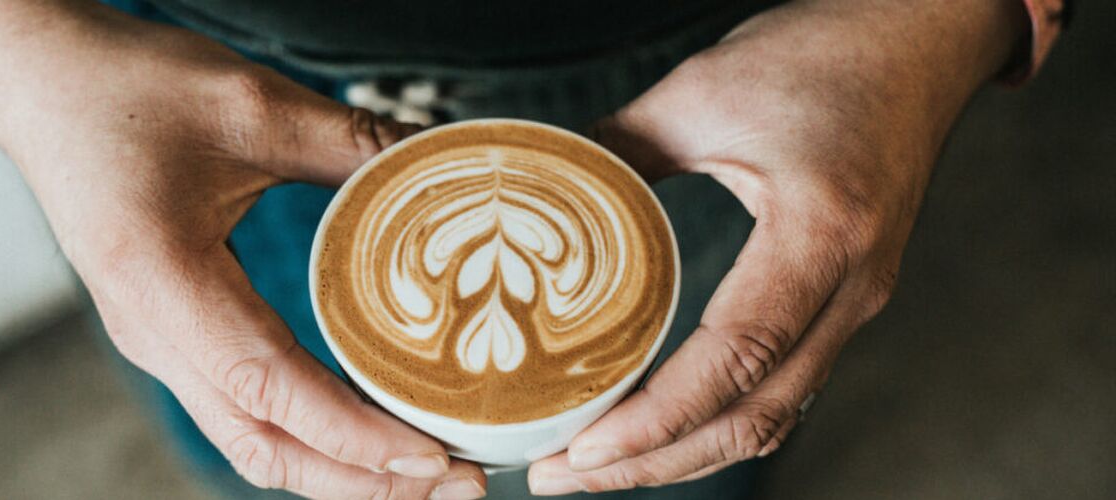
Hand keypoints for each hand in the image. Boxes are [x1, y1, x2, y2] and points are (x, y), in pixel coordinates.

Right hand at [0, 2, 483, 497]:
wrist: (41, 87)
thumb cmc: (127, 89)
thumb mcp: (250, 103)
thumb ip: (349, 142)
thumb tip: (442, 164)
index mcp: (161, 283)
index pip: (269, 390)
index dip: (354, 436)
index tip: (431, 457)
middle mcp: (153, 334)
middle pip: (262, 446)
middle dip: (360, 481)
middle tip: (457, 482)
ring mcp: (158, 342)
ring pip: (252, 442)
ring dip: (338, 470)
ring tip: (424, 472)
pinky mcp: (171, 334)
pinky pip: (244, 410)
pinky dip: (311, 437)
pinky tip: (367, 429)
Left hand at [528, 0, 1025, 493]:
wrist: (920, 39)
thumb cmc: (825, 54)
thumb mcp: (703, 90)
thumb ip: (616, 147)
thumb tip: (537, 190)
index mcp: (822, 233)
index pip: (737, 358)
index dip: (656, 419)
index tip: (581, 449)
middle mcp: (852, 286)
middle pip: (754, 416)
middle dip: (653, 463)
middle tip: (561, 476)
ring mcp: (856, 301)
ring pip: (772, 416)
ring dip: (683, 454)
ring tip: (596, 466)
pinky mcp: (845, 300)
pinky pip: (784, 387)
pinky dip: (718, 423)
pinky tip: (661, 427)